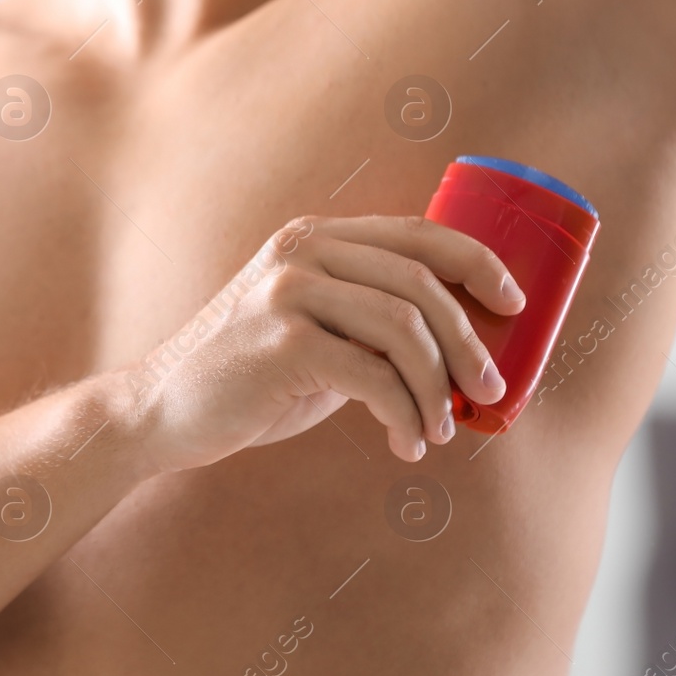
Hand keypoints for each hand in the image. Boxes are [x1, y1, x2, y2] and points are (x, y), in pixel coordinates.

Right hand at [126, 215, 524, 468]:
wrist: (163, 411)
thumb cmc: (251, 377)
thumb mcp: (312, 328)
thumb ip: (366, 317)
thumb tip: (462, 348)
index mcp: (317, 238)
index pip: (418, 233)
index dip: (477, 263)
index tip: (513, 305)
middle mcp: (303, 252)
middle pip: (420, 285)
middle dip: (469, 343)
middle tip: (490, 390)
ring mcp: (288, 294)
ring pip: (404, 330)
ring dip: (439, 388)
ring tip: (443, 429)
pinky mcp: (282, 344)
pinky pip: (373, 378)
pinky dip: (404, 415)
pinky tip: (406, 442)